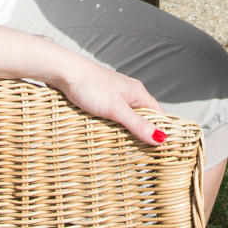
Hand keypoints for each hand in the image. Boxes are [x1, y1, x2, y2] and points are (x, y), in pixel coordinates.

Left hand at [48, 54, 166, 145]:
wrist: (65, 72)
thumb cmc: (91, 86)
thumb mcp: (116, 109)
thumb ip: (137, 124)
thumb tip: (160, 138)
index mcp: (138, 93)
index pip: (158, 114)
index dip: (161, 131)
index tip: (162, 151)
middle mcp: (129, 94)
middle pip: (143, 117)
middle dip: (143, 134)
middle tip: (143, 155)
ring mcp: (115, 96)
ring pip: (127, 118)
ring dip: (127, 131)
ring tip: (127, 149)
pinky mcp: (101, 100)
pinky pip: (114, 116)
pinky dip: (114, 126)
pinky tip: (110, 135)